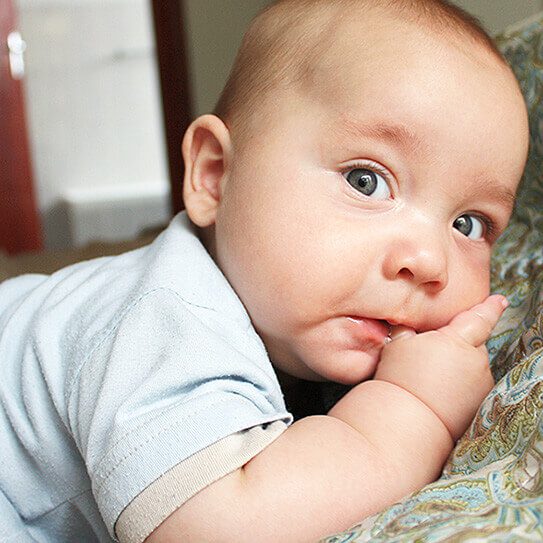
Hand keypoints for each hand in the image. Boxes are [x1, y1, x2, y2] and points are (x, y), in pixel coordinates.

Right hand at [374, 295, 507, 440]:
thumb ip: (410, 327)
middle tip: (433, 352)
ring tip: (433, 375)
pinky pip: (473, 383)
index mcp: (457, 339)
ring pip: (472, 364)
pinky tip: (441, 390)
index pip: (480, 317)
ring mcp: (481, 382)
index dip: (491, 307)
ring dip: (460, 364)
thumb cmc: (401, 378)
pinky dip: (462, 383)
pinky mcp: (480, 402)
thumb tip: (408, 319)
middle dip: (459, 343)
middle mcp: (476, 359)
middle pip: (473, 342)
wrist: (408, 419)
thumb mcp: (398, 343)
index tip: (500, 300)